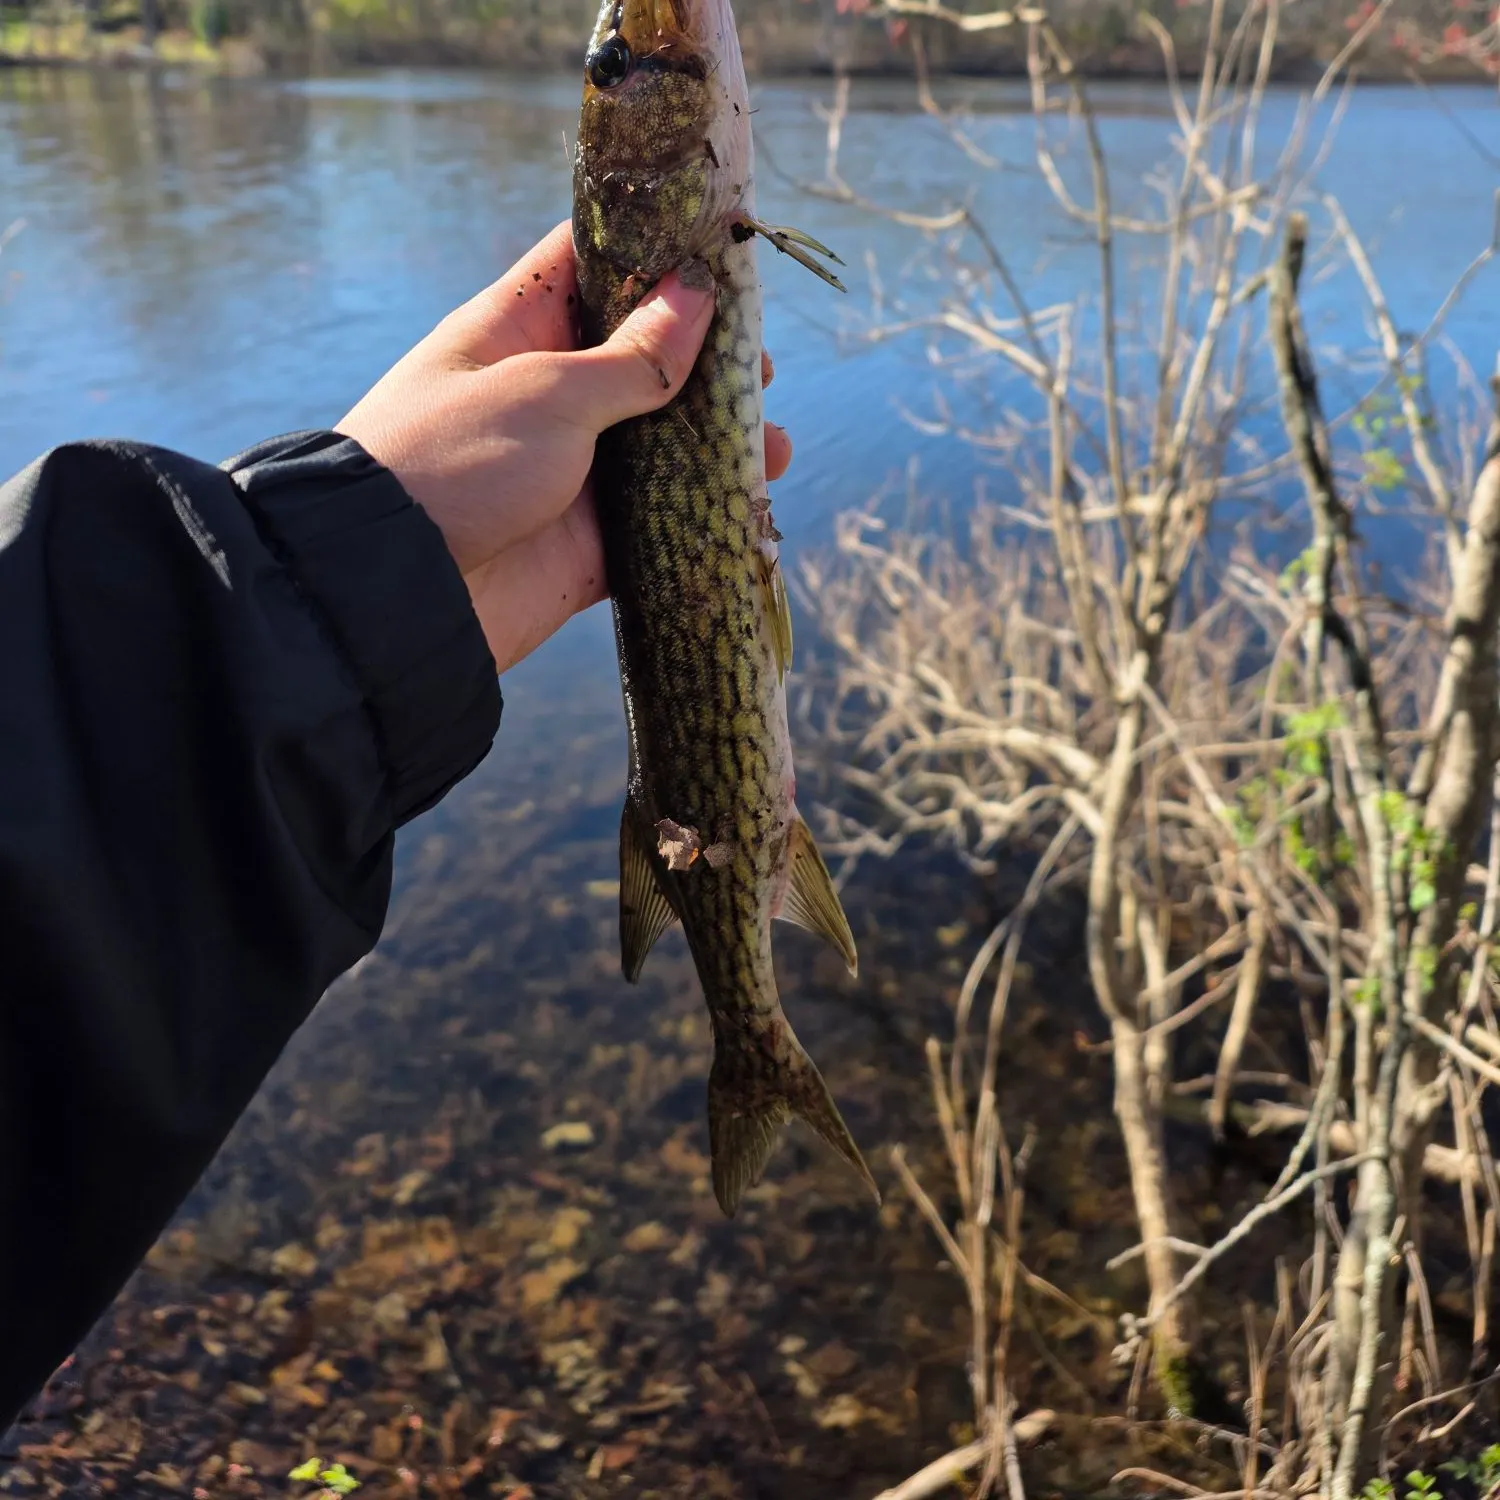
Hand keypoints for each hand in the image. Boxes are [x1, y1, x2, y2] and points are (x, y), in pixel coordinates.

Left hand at [336, 222, 792, 674]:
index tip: (722, 252)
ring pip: (662, 443)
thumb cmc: (451, 464)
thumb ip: (632, 356)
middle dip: (706, 358)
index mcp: (519, 330)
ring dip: (718, 440)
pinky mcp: (588, 542)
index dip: (654, 252)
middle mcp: (548, 395)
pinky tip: (753, 500)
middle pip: (642, 357)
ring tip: (773, 442)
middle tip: (760, 367)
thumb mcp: (546, 393)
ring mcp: (571, 470)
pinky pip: (661, 521)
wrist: (394, 594)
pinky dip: (705, 511)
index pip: (590, 265)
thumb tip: (697, 297)